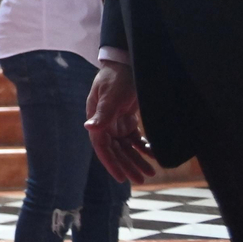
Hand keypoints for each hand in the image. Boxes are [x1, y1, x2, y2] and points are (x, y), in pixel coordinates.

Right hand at [85, 62, 156, 183]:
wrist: (126, 62)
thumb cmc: (117, 77)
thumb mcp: (111, 95)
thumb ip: (103, 113)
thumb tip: (89, 128)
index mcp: (96, 117)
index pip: (101, 146)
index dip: (110, 163)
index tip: (121, 178)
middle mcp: (105, 122)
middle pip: (115, 150)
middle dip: (127, 165)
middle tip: (141, 180)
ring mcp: (116, 121)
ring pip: (126, 147)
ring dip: (136, 159)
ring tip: (151, 172)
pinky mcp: (127, 119)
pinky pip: (135, 138)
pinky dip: (143, 147)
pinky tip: (153, 155)